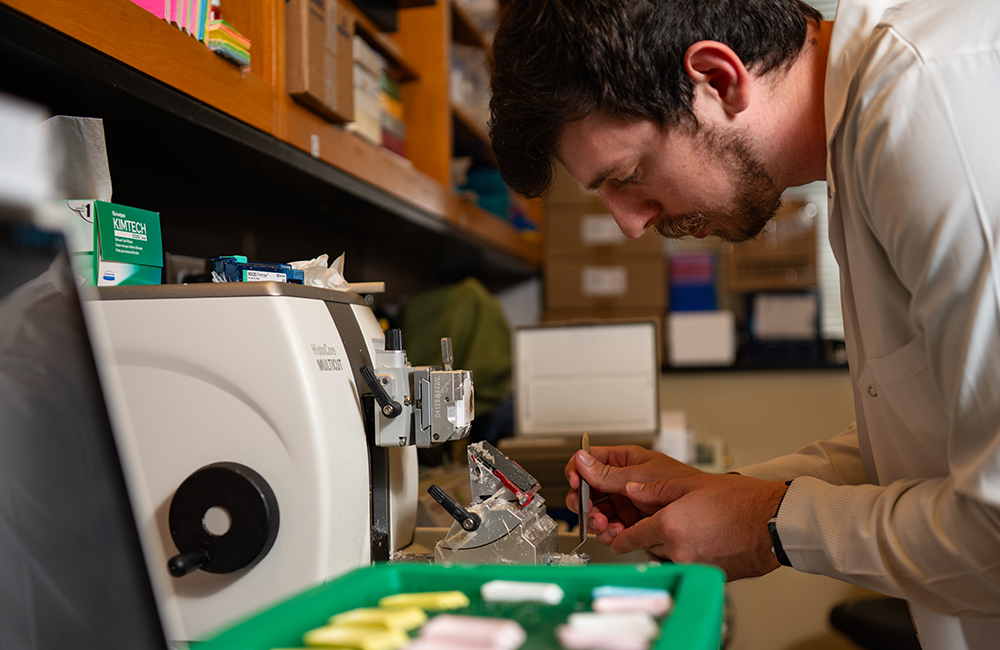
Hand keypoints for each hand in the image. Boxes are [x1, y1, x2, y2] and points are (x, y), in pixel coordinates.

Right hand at [565, 445, 702, 544]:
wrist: (705, 510)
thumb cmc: (683, 482)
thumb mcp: (641, 474)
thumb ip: (609, 473)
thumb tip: (582, 461)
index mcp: (623, 460)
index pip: (589, 460)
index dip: (577, 470)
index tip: (575, 482)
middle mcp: (621, 481)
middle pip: (587, 490)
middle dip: (584, 502)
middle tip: (588, 510)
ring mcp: (626, 503)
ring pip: (597, 512)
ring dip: (597, 521)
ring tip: (607, 525)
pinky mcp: (632, 523)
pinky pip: (611, 528)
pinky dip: (610, 534)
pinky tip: (617, 534)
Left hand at [609, 473, 788, 580]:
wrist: (774, 522)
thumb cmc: (742, 501)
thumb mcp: (692, 484)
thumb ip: (655, 489)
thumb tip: (631, 490)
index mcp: (670, 526)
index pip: (631, 537)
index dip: (620, 537)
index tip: (615, 537)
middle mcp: (679, 550)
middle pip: (648, 546)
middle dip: (648, 535)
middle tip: (660, 521)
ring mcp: (695, 564)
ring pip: (667, 556)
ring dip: (668, 544)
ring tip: (688, 525)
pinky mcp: (708, 573)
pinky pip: (687, 564)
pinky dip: (687, 553)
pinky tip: (701, 537)